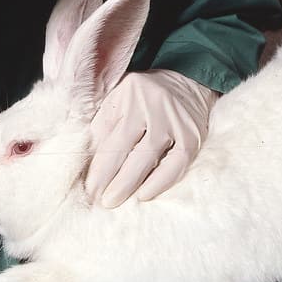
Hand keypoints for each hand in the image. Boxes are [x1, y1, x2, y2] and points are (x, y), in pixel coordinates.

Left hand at [86, 69, 216, 207]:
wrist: (188, 80)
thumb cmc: (145, 97)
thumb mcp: (120, 100)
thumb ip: (105, 126)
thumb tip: (89, 163)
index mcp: (128, 94)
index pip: (108, 135)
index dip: (98, 165)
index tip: (89, 188)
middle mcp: (151, 105)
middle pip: (125, 146)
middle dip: (109, 177)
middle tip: (99, 199)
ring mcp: (174, 120)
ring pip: (148, 155)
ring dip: (129, 182)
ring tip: (115, 200)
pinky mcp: (192, 134)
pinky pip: (177, 163)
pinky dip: (161, 181)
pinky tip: (145, 194)